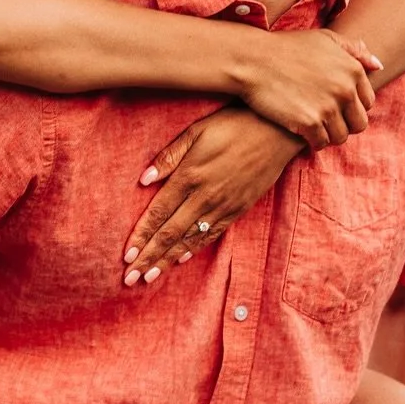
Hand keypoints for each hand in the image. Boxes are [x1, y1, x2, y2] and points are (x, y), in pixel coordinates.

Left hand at [121, 106, 301, 286]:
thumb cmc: (234, 125)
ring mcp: (223, 205)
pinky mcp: (238, 209)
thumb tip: (144, 180)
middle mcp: (204, 196)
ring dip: (166, 260)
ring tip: (149, 277)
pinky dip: (194, 249)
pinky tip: (180, 260)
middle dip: (148, 257)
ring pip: (189, 239)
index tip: (126, 256)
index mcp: (189, 175)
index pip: (158, 212)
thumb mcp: (197, 131)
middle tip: (130, 278)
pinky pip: (212, 235)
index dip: (140, 236)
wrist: (278, 131)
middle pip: (169, 233)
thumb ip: (170, 156)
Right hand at [238, 29, 381, 149]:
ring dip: (328, 135)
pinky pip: (320, 143)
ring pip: (340, 137)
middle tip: (323, 119)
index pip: (367, 102)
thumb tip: (378, 65)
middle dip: (343, 124)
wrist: (252, 60)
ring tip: (312, 126)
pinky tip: (301, 131)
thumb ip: (353, 50)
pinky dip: (312, 141)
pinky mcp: (308, 123)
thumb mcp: (323, 39)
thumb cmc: (286, 48)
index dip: (350, 106)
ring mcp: (327, 107)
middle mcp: (345, 89)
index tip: (333, 104)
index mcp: (352, 70)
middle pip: (358, 123)